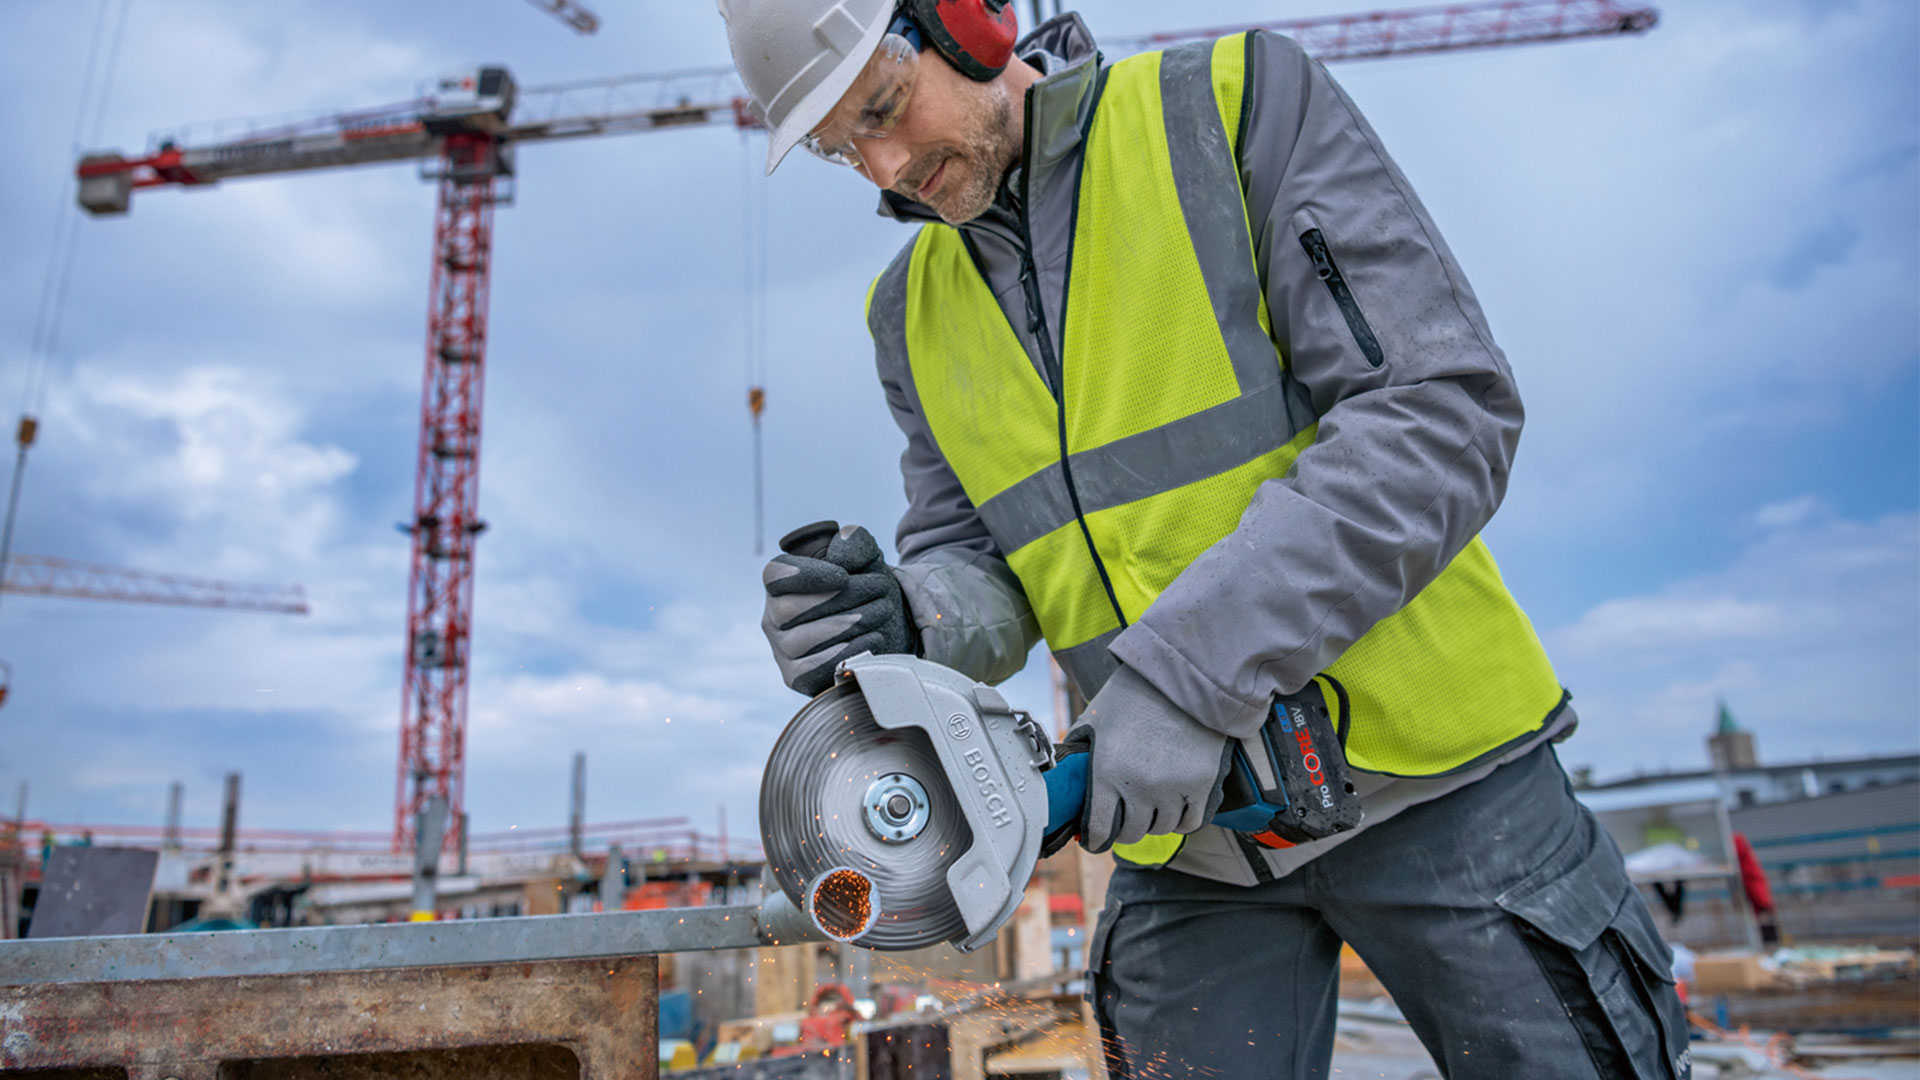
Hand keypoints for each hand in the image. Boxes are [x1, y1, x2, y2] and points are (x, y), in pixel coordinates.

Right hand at [761, 523, 913, 695]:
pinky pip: (811, 669)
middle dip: (838, 600)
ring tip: (880, 611)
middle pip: (787, 609)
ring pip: (800, 641)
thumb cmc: (867, 589)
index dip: (806, 574)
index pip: (775, 575)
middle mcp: (773, 617)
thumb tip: (843, 543)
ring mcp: (782, 649)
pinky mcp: (796, 676)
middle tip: (878, 590)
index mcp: (781, 583)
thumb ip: (854, 541)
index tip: (844, 576)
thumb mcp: (866, 559)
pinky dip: (846, 652)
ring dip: (847, 624)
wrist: (885, 628)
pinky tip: (875, 637)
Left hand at [1073, 666, 1232, 852]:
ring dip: (1153, 822)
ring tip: (1150, 807)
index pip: (1099, 829)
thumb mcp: (1095, 721)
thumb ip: (1083, 752)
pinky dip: (1181, 819)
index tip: (1095, 841)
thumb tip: (1069, 773)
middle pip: (1132, 833)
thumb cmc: (1134, 695)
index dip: (1095, 840)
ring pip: (1161, 828)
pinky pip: (1190, 822)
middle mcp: (1140, 787)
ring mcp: (1173, 788)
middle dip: (1124, 829)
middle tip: (1124, 819)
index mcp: (1107, 773)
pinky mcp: (1202, 784)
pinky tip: (1174, 808)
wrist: (1181, 677)